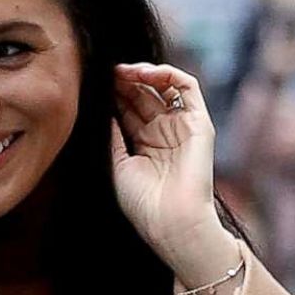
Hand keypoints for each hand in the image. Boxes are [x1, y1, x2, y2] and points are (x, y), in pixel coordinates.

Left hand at [110, 63, 237, 286]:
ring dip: (143, 74)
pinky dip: (167, 74)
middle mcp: (164, 133)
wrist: (172, 222)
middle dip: (124, 82)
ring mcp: (182, 126)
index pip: (129, 109)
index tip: (94, 83)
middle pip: (144, 95)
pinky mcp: (199, 123)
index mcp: (145, 145)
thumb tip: (104, 107)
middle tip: (105, 72)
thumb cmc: (143, 203)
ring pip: (163, 87)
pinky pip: (187, 87)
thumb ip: (113, 135)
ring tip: (122, 71)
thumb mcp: (118, 165)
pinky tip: (145, 73)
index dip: (113, 94)